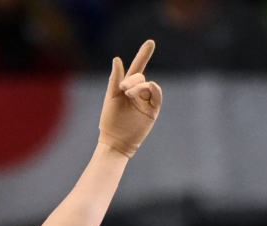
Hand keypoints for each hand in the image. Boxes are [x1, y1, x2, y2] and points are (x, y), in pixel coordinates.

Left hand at [98, 40, 162, 157]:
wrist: (115, 141)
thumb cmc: (110, 120)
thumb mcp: (111, 97)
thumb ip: (115, 79)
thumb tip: (117, 59)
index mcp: (127, 88)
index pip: (136, 68)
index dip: (143, 55)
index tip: (150, 42)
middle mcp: (138, 92)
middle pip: (140, 76)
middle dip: (132, 79)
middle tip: (123, 89)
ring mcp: (147, 100)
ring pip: (148, 85)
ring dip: (139, 86)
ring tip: (128, 94)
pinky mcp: (153, 110)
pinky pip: (156, 95)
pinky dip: (153, 89)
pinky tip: (149, 87)